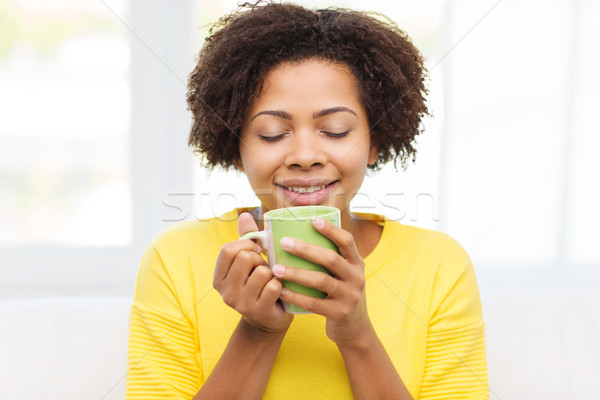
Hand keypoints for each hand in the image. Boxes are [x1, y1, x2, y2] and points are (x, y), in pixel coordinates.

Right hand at [213, 212, 292, 332]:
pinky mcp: (258, 311)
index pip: (228, 249)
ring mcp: (240, 304)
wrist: (269, 320)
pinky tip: (279, 292)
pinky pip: (274, 286)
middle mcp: (225, 292)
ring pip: (262, 271)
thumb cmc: (260, 285)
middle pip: (246, 258)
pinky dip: (280, 285)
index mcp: (219, 277)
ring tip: (271, 281)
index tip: (256, 250)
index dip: (246, 245)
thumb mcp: (250, 263)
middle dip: (261, 259)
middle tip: (264, 268)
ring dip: (273, 273)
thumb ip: (246, 239)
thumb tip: (244, 215)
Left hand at [273, 217, 371, 346]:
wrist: (355, 328)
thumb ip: (330, 258)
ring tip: (276, 268)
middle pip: (330, 258)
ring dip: (296, 273)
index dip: (331, 229)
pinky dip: (296, 297)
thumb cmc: (341, 294)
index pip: (346, 241)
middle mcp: (356, 277)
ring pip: (320, 280)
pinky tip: (281, 291)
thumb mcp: (344, 274)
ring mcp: (350, 296)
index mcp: (356, 263)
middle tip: (283, 242)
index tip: (312, 220)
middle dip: (305, 249)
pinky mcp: (340, 313)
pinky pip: (314, 304)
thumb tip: (300, 235)